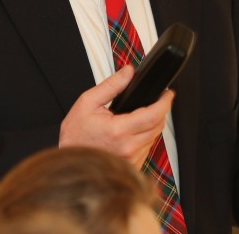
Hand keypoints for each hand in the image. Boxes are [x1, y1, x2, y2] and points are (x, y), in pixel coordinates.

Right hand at [59, 65, 173, 168]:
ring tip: (142, 113)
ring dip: (153, 124)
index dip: (165, 102)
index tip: (168, 93)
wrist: (69, 162)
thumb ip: (111, 85)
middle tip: (157, 99)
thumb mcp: (87, 102)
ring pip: (154, 137)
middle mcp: (129, 147)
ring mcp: (132, 159)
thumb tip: (128, 72)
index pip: (153, 115)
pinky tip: (134, 130)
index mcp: (119, 131)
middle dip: (161, 110)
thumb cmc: (75, 135)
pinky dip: (146, 136)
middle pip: (158, 126)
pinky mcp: (133, 165)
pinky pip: (147, 148)